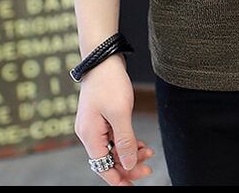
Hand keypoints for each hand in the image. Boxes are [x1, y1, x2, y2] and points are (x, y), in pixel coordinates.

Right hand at [74, 55, 155, 185]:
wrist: (103, 57)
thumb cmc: (109, 82)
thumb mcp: (120, 113)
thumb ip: (125, 141)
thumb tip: (127, 166)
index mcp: (89, 135)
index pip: (102, 167)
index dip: (117, 179)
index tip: (133, 186)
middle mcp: (89, 133)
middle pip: (108, 160)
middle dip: (127, 167)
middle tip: (148, 170)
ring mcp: (94, 125)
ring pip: (112, 148)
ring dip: (129, 153)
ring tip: (149, 153)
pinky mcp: (101, 116)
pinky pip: (114, 136)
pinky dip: (127, 141)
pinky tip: (141, 144)